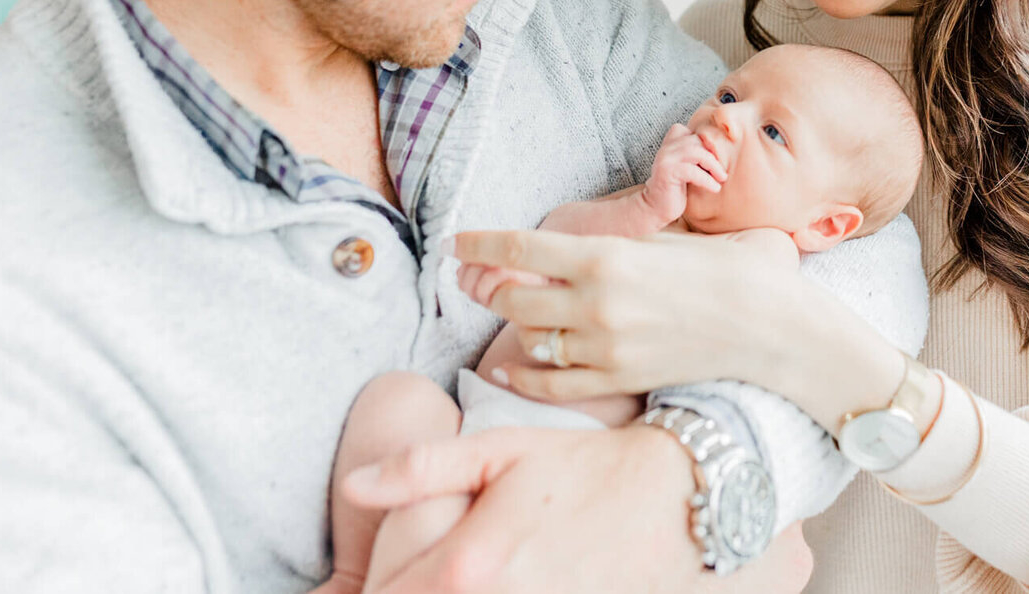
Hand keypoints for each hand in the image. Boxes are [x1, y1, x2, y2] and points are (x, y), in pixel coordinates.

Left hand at [344, 424, 811, 593]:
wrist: (674, 495)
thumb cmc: (582, 466)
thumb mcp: (500, 449)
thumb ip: (420, 469)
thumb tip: (353, 487)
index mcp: (468, 563)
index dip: (372, 590)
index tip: (372, 580)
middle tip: (414, 578)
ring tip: (470, 577)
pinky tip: (502, 585)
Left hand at [452, 228, 799, 400]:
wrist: (771, 327)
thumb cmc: (727, 270)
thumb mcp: (663, 240)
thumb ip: (611, 244)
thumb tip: (565, 247)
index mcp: (607, 256)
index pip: (520, 248)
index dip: (479, 244)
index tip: (457, 242)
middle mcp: (597, 303)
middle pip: (512, 296)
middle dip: (486, 285)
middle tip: (473, 277)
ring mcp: (605, 347)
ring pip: (530, 337)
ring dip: (515, 322)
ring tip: (511, 309)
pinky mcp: (617, 380)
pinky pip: (550, 383)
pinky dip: (524, 374)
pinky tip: (511, 365)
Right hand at [641, 123, 726, 223]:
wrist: (657, 209)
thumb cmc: (676, 190)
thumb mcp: (688, 169)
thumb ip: (697, 156)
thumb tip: (725, 150)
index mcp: (671, 144)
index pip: (692, 131)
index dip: (708, 142)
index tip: (718, 158)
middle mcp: (667, 148)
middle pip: (697, 140)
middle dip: (714, 155)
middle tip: (723, 171)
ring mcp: (665, 159)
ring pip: (696, 152)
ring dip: (714, 165)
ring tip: (722, 178)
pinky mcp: (667, 173)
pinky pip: (692, 171)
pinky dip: (707, 180)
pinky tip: (715, 188)